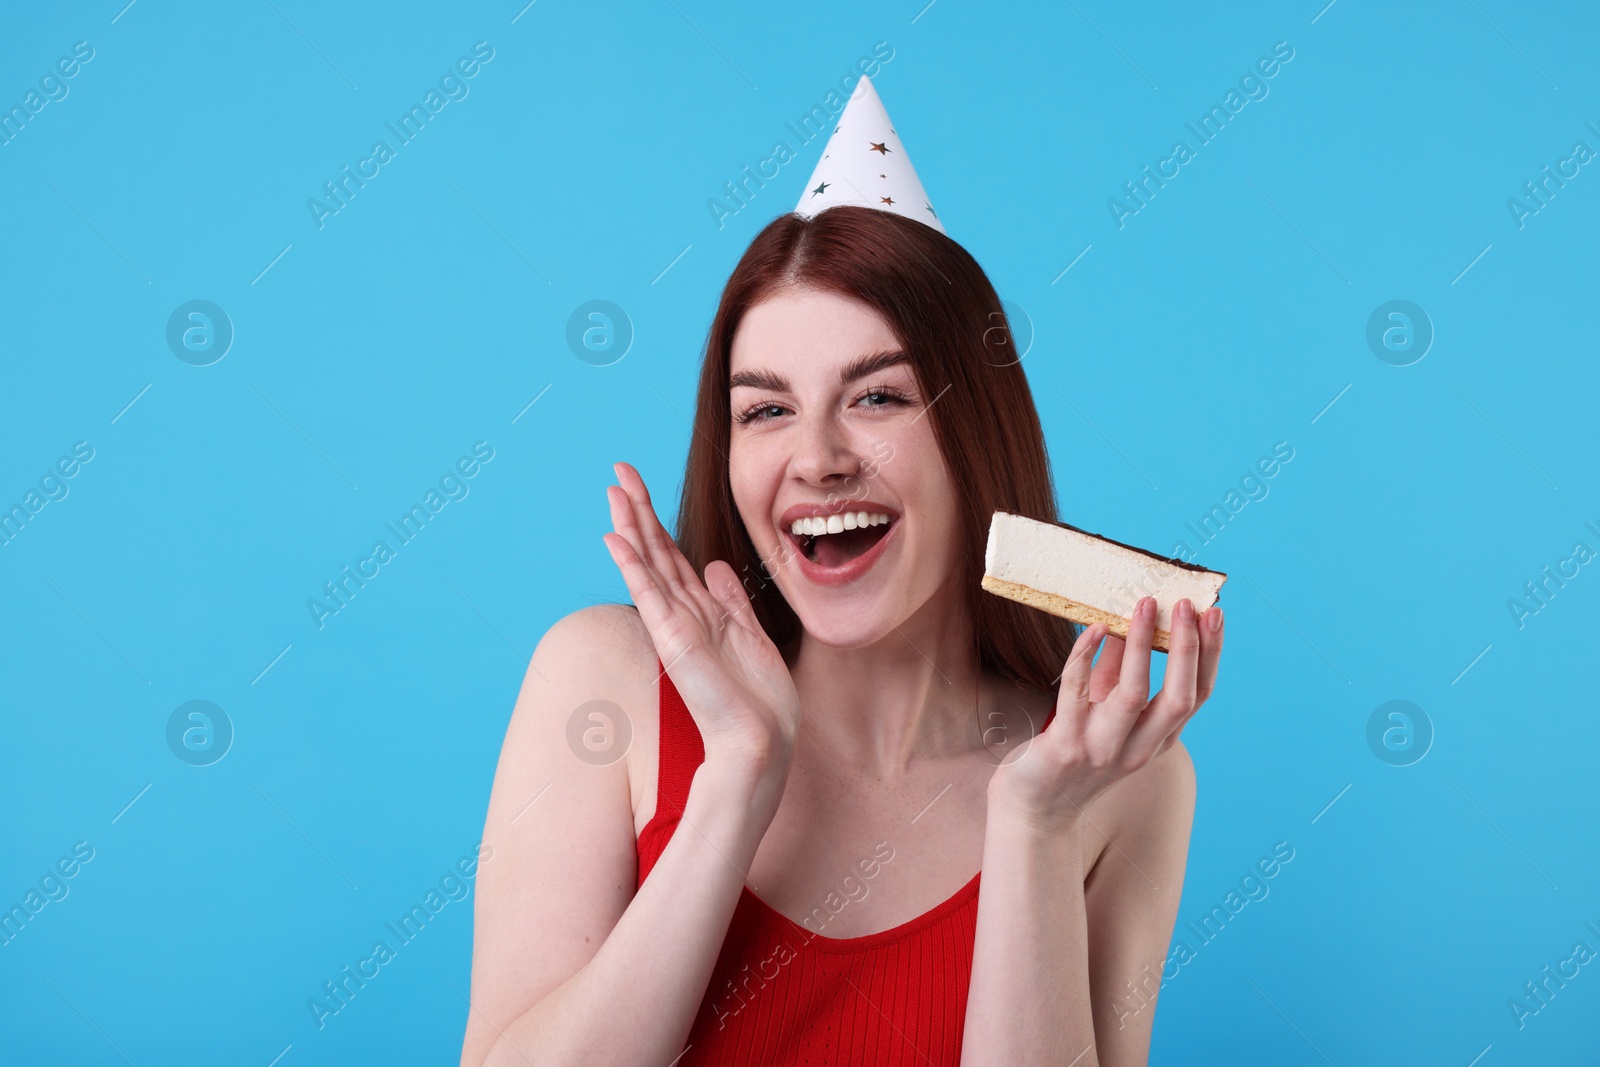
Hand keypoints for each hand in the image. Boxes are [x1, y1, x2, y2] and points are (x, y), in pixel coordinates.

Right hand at [601, 462, 800, 775]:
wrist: (760, 741)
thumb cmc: (759, 701)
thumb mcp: (752, 636)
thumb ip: (732, 601)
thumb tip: (717, 566)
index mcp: (702, 612)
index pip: (672, 557)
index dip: (657, 522)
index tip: (640, 488)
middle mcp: (683, 615)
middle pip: (655, 551)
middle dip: (639, 510)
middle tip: (619, 471)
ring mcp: (674, 626)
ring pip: (649, 564)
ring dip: (631, 526)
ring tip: (613, 491)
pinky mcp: (673, 639)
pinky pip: (649, 593)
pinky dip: (632, 565)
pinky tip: (615, 539)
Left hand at [987, 596, 1223, 826]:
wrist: (1037, 809)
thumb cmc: (1075, 752)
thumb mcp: (1106, 712)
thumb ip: (1118, 671)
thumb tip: (1127, 623)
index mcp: (1157, 740)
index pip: (1197, 695)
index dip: (1209, 654)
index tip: (1213, 614)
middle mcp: (1138, 748)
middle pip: (1179, 698)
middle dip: (1188, 649)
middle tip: (1185, 604)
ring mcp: (1103, 749)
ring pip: (1133, 695)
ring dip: (1141, 646)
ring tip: (1144, 605)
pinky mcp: (1066, 745)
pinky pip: (1077, 693)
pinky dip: (1086, 656)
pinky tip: (1094, 629)